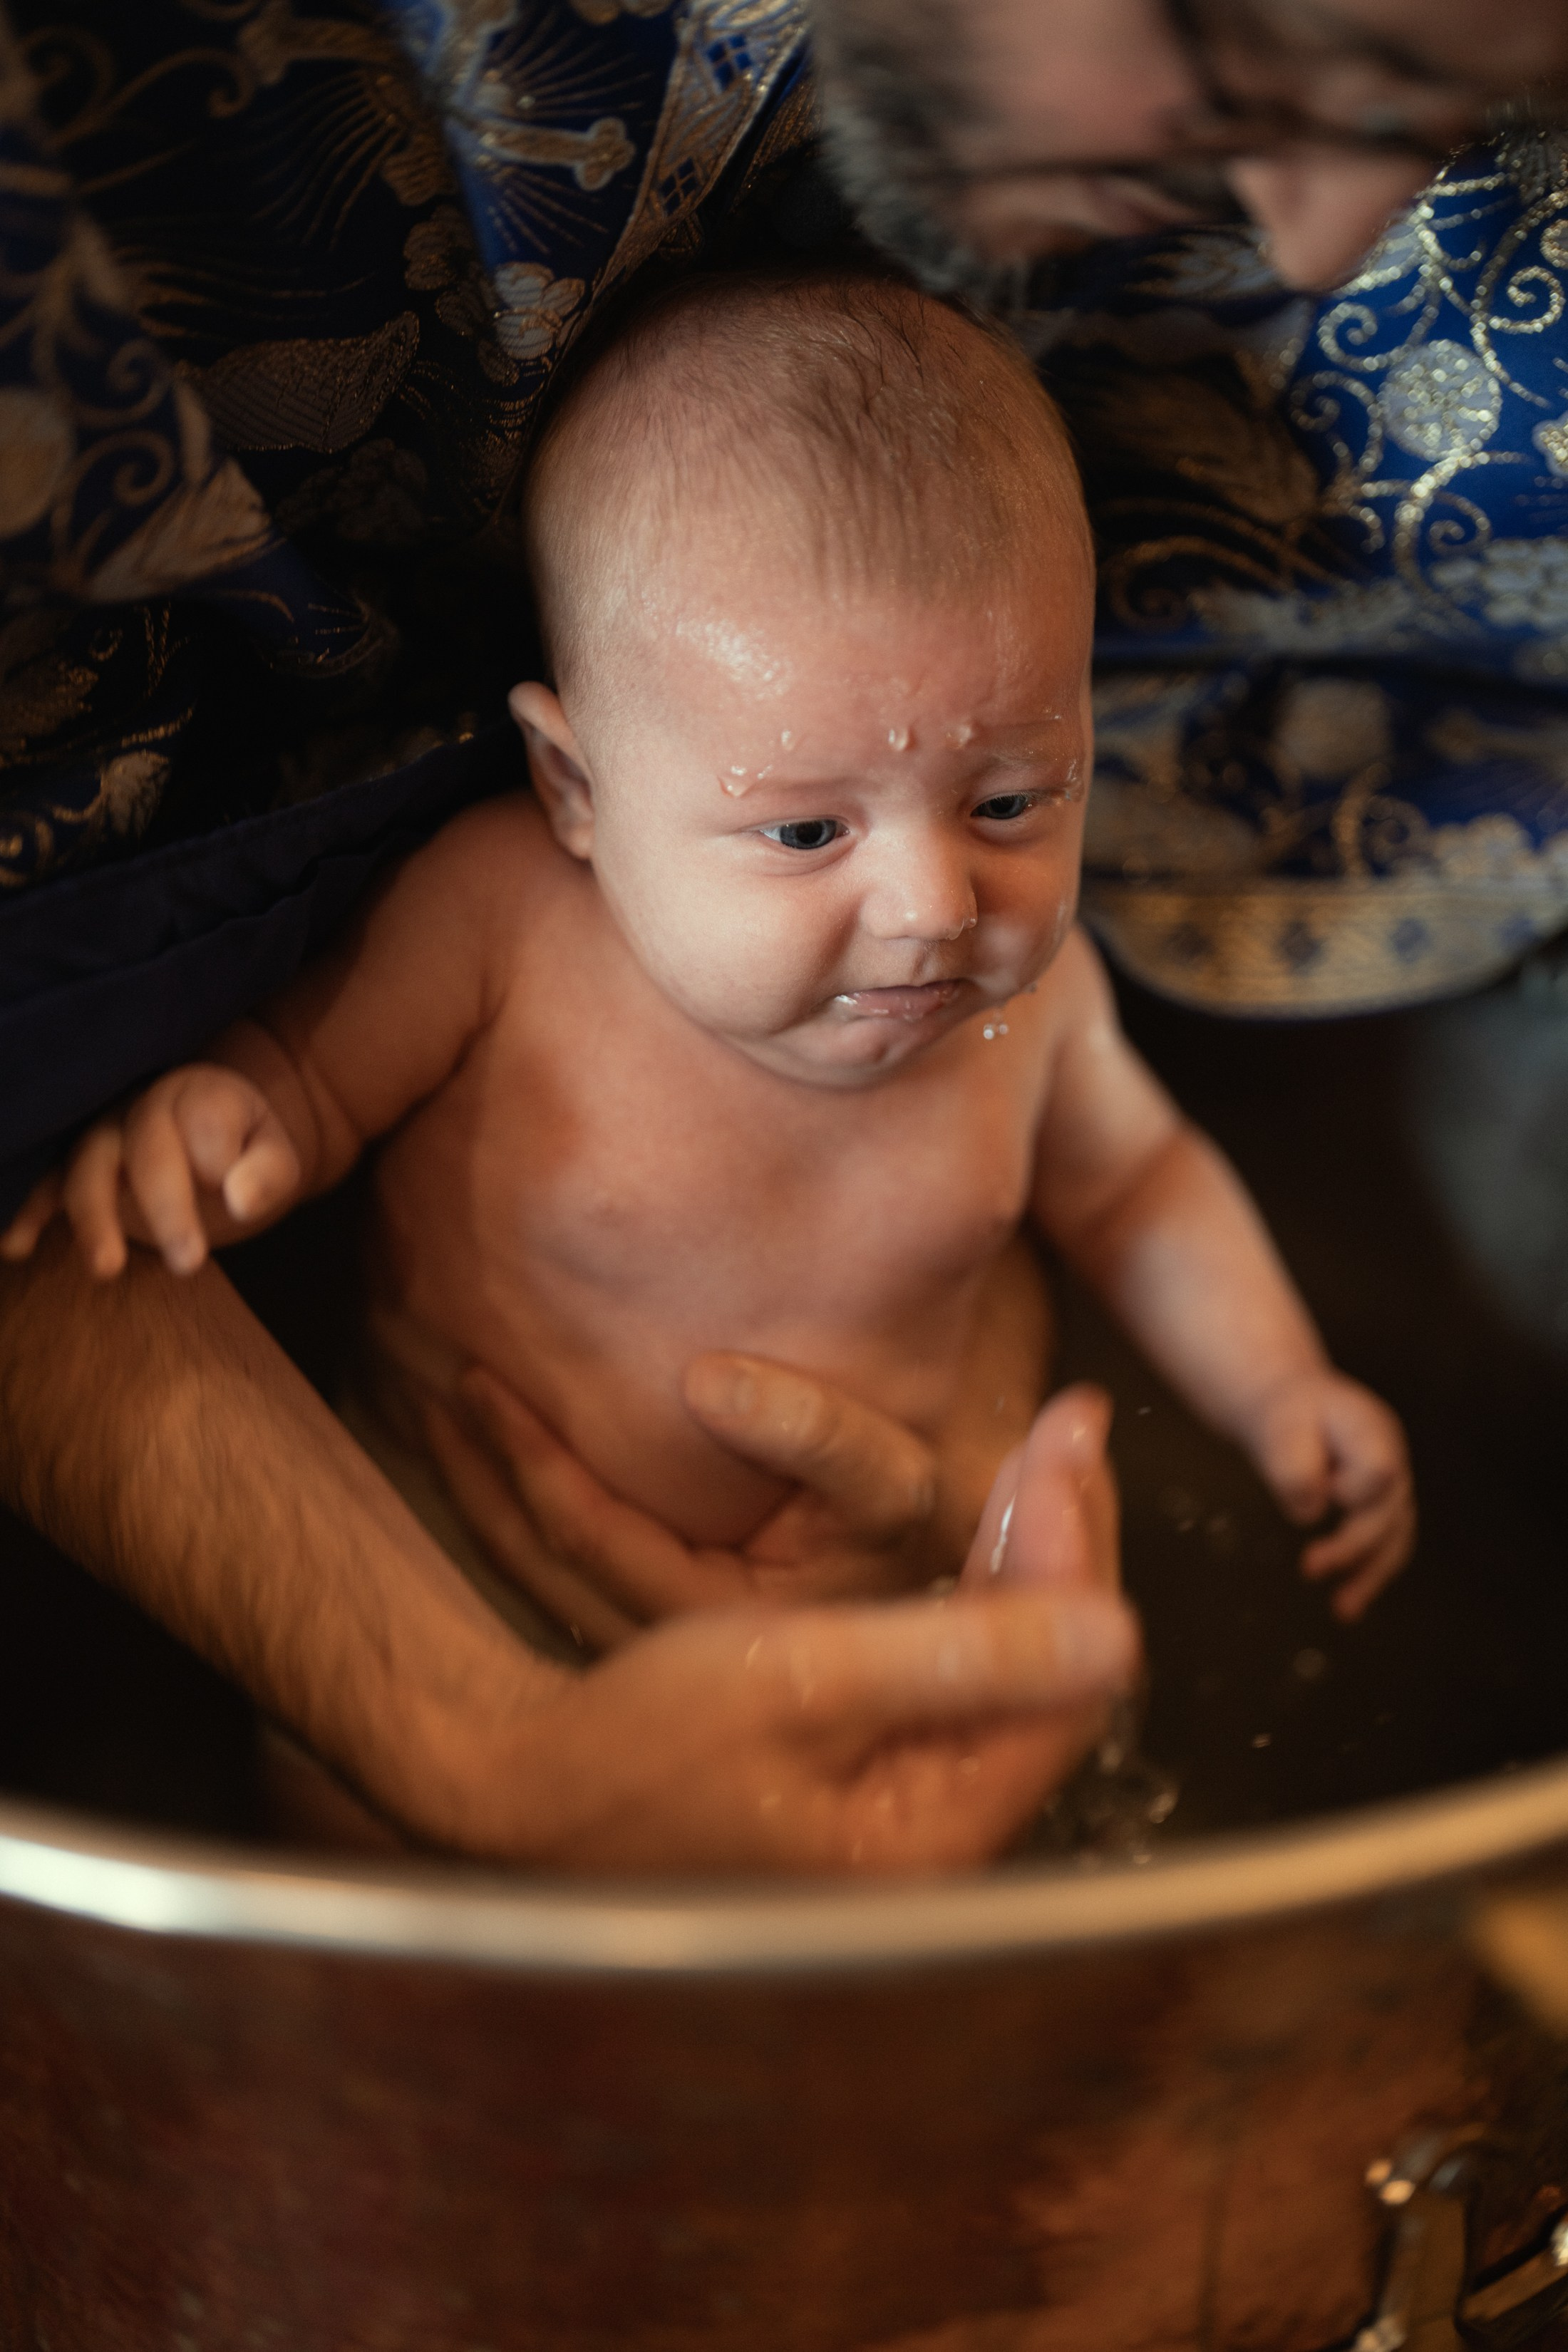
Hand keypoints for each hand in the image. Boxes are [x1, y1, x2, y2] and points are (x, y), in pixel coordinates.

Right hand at [0, 1065, 300, 1280]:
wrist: (208, 1139)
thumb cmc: (243, 1152)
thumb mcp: (275, 1157)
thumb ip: (267, 1174)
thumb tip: (240, 1199)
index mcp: (200, 1095)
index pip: (205, 1122)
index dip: (217, 1162)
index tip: (240, 1206)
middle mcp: (143, 1106)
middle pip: (148, 1150)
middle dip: (167, 1208)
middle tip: (189, 1264)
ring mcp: (101, 1132)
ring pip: (88, 1166)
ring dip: (94, 1217)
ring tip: (107, 1270)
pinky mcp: (73, 1164)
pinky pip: (45, 1182)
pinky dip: (28, 1209)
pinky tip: (16, 1245)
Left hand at [422, 1355, 960, 1648]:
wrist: (957, 1597)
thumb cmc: (915, 1534)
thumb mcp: (889, 1484)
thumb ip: (816, 1434)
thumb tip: (704, 1381)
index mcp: (722, 1626)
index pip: (597, 1541)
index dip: (533, 1462)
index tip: (478, 1382)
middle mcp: (676, 1658)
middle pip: (545, 1569)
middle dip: (484, 1477)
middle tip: (437, 1392)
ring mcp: (660, 1664)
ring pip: (540, 1587)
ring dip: (485, 1500)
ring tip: (445, 1421)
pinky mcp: (654, 1649)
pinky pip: (558, 1589)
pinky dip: (515, 1525)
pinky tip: (485, 1471)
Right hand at [495, 1393, 1135, 1871]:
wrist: (525, 1789)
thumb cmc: (639, 1745)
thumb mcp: (796, 1682)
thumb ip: (956, 1658)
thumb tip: (1116, 1635)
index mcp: (935, 1831)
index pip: (1062, 1681)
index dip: (1074, 1550)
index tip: (1063, 1435)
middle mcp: (941, 1829)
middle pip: (1053, 1669)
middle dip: (1065, 1537)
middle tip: (1073, 1420)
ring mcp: (905, 1801)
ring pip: (1011, 1658)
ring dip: (1029, 1550)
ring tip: (1044, 1452)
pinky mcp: (869, 1769)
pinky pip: (958, 1665)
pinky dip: (978, 1583)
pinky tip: (979, 1523)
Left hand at [1248, 1370, 1414, 1618]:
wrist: (1289, 1406)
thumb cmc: (1284, 1415)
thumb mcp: (1277, 1428)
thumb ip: (1293, 1467)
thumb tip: (1310, 1513)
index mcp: (1372, 1431)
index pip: (1379, 1472)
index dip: (1351, 1490)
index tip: (1323, 1489)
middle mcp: (1393, 1459)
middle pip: (1389, 1512)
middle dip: (1352, 1547)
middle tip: (1309, 1569)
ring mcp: (1392, 1487)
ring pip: (1395, 1539)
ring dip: (1369, 1576)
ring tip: (1342, 1611)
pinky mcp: (1381, 1509)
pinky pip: (1384, 1547)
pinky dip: (1367, 1576)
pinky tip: (1348, 1606)